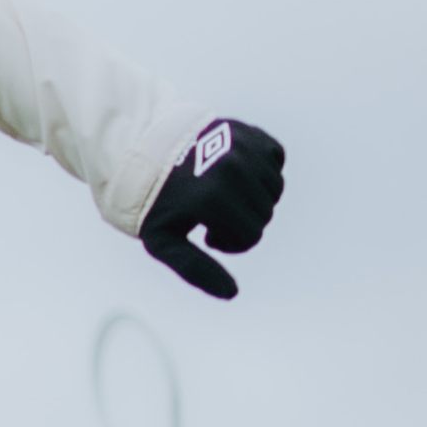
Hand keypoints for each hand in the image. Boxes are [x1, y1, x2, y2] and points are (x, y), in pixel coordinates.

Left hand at [140, 118, 284, 297]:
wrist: (148, 154)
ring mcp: (244, 147)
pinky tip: (233, 171)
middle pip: (264, 214)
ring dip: (252, 196)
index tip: (206, 233)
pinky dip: (261, 170)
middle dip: (241, 220)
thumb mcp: (164, 241)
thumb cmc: (157, 202)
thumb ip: (195, 269)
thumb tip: (232, 294)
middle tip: (210, 212)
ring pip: (275, 190)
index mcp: (211, 198)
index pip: (251, 237)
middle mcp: (232, 169)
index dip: (230, 242)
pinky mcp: (254, 133)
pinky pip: (277, 162)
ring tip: (221, 191)